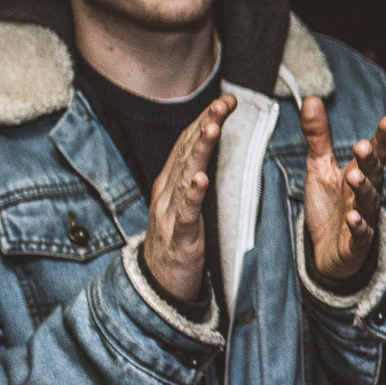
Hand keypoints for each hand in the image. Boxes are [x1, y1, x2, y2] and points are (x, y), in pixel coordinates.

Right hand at [142, 95, 237, 303]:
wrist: (158, 284)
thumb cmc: (177, 240)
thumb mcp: (185, 202)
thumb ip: (195, 175)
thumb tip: (209, 147)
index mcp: (171, 182)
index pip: (188, 143)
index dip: (206, 119)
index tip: (226, 99)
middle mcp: (167, 192)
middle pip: (186, 152)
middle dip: (205, 124)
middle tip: (224, 102)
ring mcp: (170, 213)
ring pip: (185, 175)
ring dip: (198, 150)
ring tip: (212, 128)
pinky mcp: (179, 237)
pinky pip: (185, 214)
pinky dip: (191, 195)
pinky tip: (199, 180)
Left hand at [302, 98, 385, 281]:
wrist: (330, 252)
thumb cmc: (330, 205)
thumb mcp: (320, 167)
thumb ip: (319, 136)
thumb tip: (312, 98)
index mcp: (362, 173)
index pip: (376, 152)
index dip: (383, 137)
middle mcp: (367, 193)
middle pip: (374, 173)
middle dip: (370, 159)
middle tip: (362, 145)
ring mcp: (365, 217)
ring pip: (369, 201)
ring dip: (363, 188)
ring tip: (353, 176)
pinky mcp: (357, 242)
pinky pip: (361, 233)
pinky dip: (359, 226)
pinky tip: (354, 218)